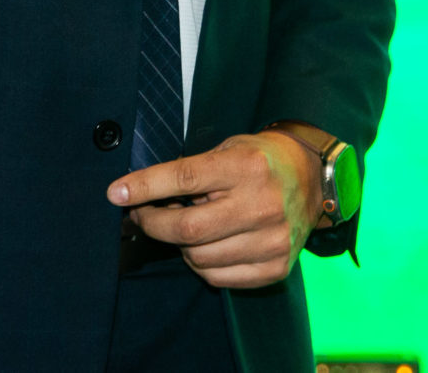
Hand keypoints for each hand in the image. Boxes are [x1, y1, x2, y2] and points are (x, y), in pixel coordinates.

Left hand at [106, 133, 319, 289]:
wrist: (311, 178)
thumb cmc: (259, 160)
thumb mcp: (227, 149)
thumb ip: (189, 171)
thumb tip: (138, 194)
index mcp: (246, 167)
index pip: (183, 178)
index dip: (144, 187)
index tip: (116, 193)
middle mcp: (261, 205)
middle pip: (187, 229)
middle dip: (153, 224)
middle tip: (143, 214)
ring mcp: (272, 241)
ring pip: (199, 258)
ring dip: (180, 245)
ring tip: (185, 226)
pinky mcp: (276, 268)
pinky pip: (219, 278)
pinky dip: (202, 265)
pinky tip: (206, 245)